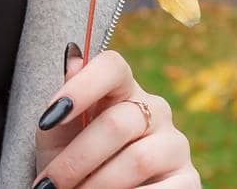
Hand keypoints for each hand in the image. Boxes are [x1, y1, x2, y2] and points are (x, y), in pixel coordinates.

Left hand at [30, 43, 199, 187]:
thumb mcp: (60, 138)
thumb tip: (72, 60)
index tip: (48, 118)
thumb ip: (63, 105)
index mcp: (124, 90)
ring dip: (98, 185)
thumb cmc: (76, 164)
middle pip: (117, 123)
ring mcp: (175, 144)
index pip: (112, 67)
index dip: (81, 87)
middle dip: (77, 159)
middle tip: (49, 185)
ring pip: (137, 159)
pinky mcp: (189, 181)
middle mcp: (156, 110)